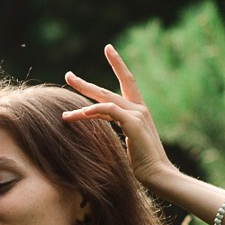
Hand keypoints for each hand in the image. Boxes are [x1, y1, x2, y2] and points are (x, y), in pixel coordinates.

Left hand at [62, 45, 174, 186]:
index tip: (109, 49)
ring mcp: (137, 114)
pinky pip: (109, 111)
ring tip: (65, 94)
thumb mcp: (129, 142)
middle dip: (86, 83)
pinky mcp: (133, 123)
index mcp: (138, 111)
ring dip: (83, 94)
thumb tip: (102, 123)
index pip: (126, 82)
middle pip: (108, 90)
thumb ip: (118, 128)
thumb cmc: (144, 164)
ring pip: (105, 98)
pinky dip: (93, 110)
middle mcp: (138, 108)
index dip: (118, 64)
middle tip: (68, 75)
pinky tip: (80, 113)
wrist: (159, 174)